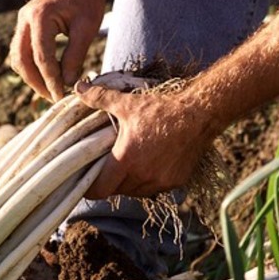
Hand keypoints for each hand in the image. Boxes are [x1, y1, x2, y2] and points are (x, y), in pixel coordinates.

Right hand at [9, 0, 105, 101]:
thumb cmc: (87, 1)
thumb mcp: (86, 30)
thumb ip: (75, 57)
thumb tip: (67, 83)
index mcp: (40, 17)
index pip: (41, 57)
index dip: (50, 80)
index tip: (59, 96)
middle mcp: (25, 19)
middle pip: (22, 59)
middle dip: (36, 82)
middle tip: (52, 98)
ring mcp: (22, 21)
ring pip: (17, 57)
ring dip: (30, 76)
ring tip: (49, 90)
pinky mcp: (25, 25)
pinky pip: (21, 51)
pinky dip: (30, 66)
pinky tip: (46, 76)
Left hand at [76, 81, 215, 198]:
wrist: (200, 114)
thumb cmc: (162, 109)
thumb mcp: (127, 103)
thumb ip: (100, 98)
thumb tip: (78, 88)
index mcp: (126, 160)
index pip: (100, 190)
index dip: (90, 188)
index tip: (86, 180)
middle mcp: (143, 177)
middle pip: (117, 191)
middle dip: (109, 182)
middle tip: (106, 168)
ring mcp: (160, 182)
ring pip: (136, 192)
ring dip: (129, 183)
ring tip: (127, 165)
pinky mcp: (175, 182)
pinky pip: (154, 189)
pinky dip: (148, 181)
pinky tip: (148, 165)